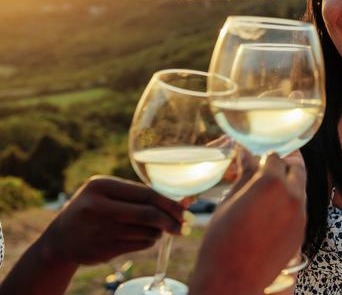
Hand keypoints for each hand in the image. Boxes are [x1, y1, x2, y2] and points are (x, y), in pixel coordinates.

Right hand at [0, 176, 183, 294]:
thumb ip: (142, 194)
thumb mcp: (109, 193)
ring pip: (147, 232)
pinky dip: (149, 241)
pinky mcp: (102, 250)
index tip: (187, 211)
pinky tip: (142, 236)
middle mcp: (97, 207)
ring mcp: (98, 230)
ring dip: (159, 232)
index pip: (146, 194)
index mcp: (100, 186)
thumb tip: (186, 199)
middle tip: (185, 226)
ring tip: (155, 227)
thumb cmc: (95, 209)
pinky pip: (140, 245)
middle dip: (172, 221)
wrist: (61, 239)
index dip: (171, 203)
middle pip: (148, 214)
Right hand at [189, 153, 305, 294]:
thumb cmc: (223, 239)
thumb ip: (245, 175)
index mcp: (271, 182)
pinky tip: (270, 214)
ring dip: (287, 185)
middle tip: (267, 172)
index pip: (274, 157)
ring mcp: (300, 214)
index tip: (256, 161)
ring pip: (300, 188)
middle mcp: (292, 195)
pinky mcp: (302, 231)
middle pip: (296, 168)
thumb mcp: (229, 201)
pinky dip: (289, 204)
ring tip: (266, 195)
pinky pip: (299, 208)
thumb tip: (246, 154)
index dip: (263, 158)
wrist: (233, 279)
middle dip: (283, 167)